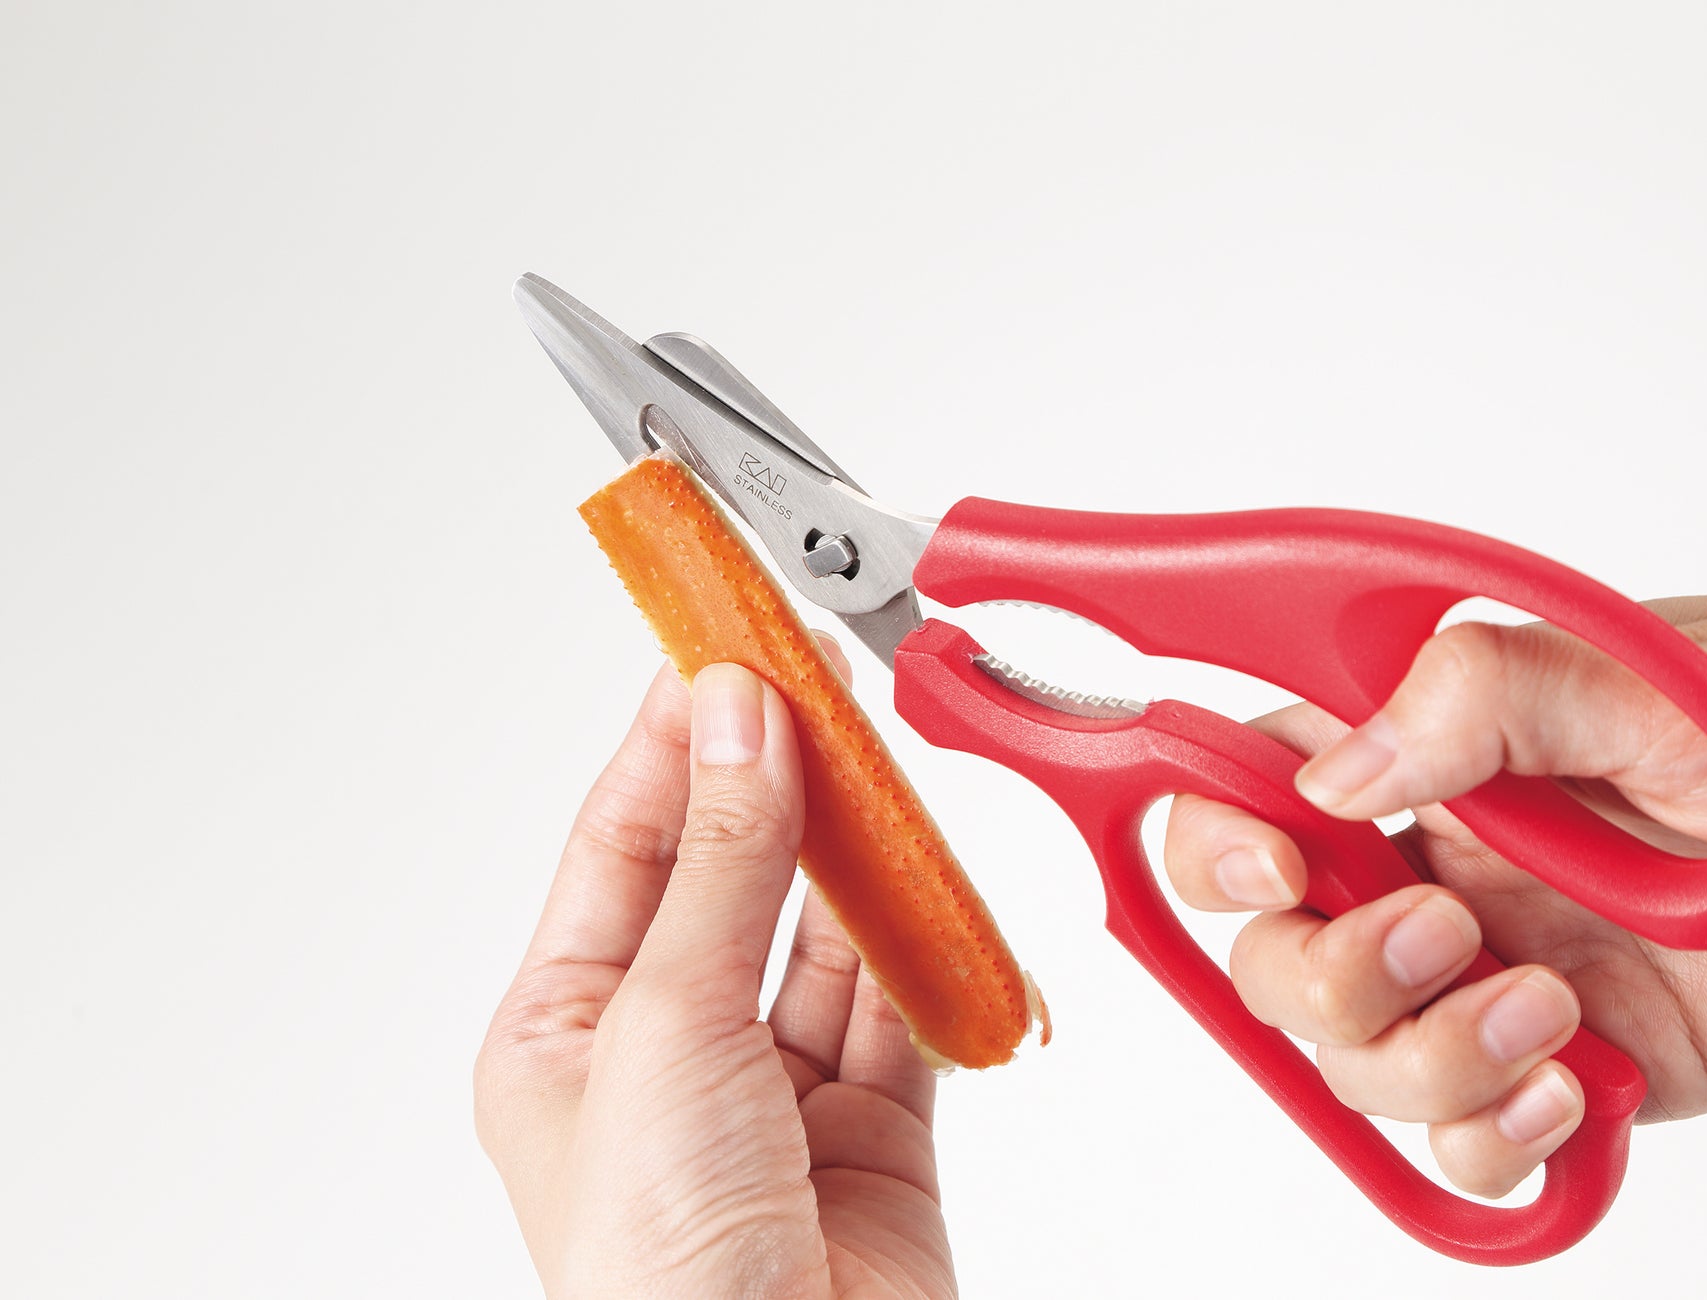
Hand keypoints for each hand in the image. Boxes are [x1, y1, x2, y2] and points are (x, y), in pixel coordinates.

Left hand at [475, 645, 955, 1297]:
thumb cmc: (658, 1279)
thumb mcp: (666, 1032)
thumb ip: (719, 870)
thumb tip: (736, 724)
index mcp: (568, 1035)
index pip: (625, 844)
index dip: (675, 737)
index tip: (721, 643)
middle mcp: (670, 1058)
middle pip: (735, 876)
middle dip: (781, 784)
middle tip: (823, 685)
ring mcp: (776, 1095)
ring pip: (830, 935)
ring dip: (865, 859)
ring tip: (890, 769)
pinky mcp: (877, 1132)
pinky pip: (910, 1009)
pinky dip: (935, 953)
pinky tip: (941, 893)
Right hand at [1163, 596, 1706, 1196]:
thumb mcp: (1679, 682)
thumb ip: (1493, 702)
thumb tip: (1336, 771)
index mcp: (1450, 743)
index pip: (1259, 781)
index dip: (1220, 834)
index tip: (1274, 865)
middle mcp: (1460, 861)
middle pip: (1279, 950)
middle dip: (1327, 974)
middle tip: (1444, 944)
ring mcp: (1517, 971)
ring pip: (1364, 1063)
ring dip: (1425, 1065)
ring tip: (1552, 1019)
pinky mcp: (1599, 1068)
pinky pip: (1478, 1140)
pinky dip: (1498, 1143)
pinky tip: (1583, 1094)